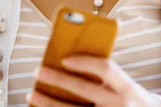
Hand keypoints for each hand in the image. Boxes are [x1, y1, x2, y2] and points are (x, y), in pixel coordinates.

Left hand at [27, 56, 160, 106]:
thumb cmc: (128, 98)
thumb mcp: (123, 85)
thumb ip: (103, 74)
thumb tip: (68, 58)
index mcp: (126, 87)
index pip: (106, 69)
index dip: (84, 62)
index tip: (64, 58)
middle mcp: (120, 104)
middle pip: (84, 90)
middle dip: (58, 80)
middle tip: (38, 72)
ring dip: (49, 103)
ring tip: (31, 95)